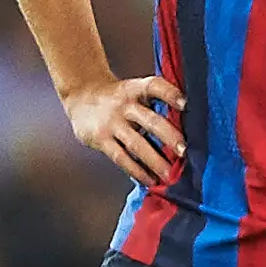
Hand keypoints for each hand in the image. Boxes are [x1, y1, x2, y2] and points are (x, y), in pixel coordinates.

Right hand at [64, 75, 185, 183]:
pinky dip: (137, 171)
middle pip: (150, 120)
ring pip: (137, 144)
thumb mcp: (132, 90)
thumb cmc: (117, 97)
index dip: (170, 93)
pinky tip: (150, 180)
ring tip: (170, 175)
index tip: (185, 104)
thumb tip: (184, 126)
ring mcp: (111, 123)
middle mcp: (123, 105)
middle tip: (185, 151)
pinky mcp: (101, 139)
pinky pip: (122, 158)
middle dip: (169, 136)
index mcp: (134, 89)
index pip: (153, 86)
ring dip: (155, 161)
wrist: (80, 96)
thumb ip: (153, 102)